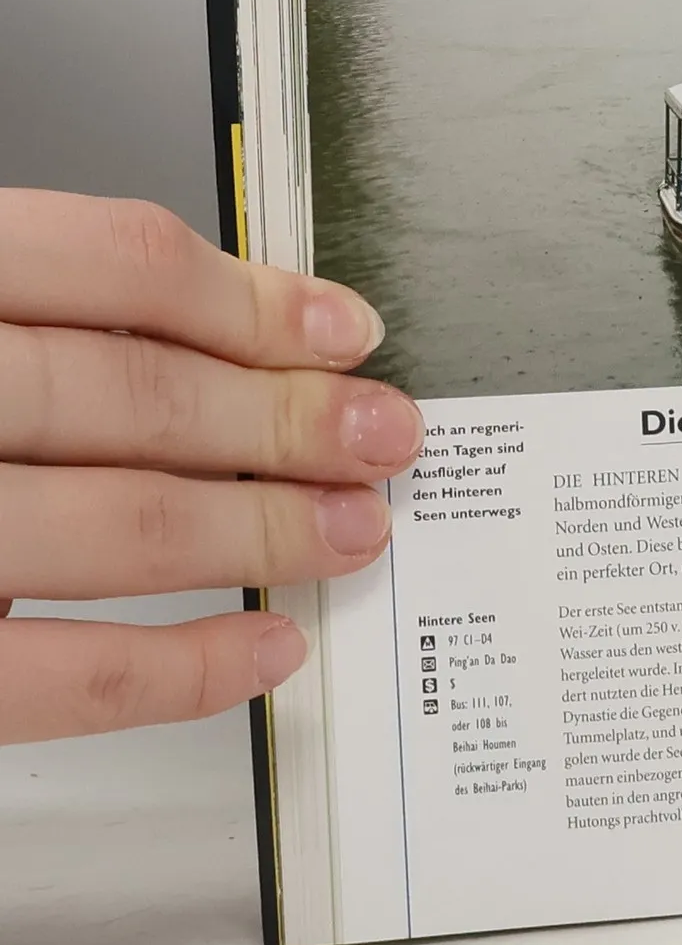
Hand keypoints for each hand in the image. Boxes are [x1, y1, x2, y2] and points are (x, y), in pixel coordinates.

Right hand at [0, 191, 421, 744]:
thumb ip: (27, 304)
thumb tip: (217, 323)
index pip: (111, 264)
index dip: (252, 299)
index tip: (343, 331)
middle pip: (132, 394)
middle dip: (284, 420)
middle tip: (383, 435)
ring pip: (112, 524)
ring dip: (259, 528)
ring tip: (352, 527)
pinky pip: (49, 680)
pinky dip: (177, 670)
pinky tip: (264, 649)